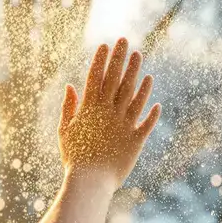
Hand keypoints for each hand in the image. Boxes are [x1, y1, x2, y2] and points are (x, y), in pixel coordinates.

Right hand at [57, 38, 160, 189]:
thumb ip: (68, 107)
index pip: (96, 78)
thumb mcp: (65, 131)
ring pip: (133, 94)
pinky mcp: (136, 139)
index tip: (106, 45)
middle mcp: (109, 112)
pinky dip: (152, 111)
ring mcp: (124, 124)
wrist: (90, 182)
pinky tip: (156, 99)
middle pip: (116, 79)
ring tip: (140, 57)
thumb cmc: (74, 158)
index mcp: (90, 109)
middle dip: (120, 58)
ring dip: (137, 74)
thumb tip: (70, 86)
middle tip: (125, 40)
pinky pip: (147, 121)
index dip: (101, 60)